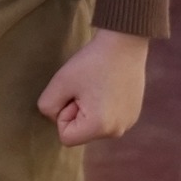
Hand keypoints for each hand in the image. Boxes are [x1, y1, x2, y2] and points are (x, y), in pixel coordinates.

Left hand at [37, 29, 148, 145]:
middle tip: (86, 86)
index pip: (66, 136)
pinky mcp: (133, 115)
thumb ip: (48, 106)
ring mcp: (128, 124)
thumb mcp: (61, 82)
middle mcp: (117, 132)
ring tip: (97, 85)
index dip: (63, 113)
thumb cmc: (91, 62)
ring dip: (89, 107)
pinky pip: (106, 118)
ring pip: (93, 125)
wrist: (124, 44)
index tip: (74, 93)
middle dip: (76, 110)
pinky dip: (102, 105)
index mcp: (100, 128)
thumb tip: (54, 117)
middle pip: (81, 131)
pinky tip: (107, 85)